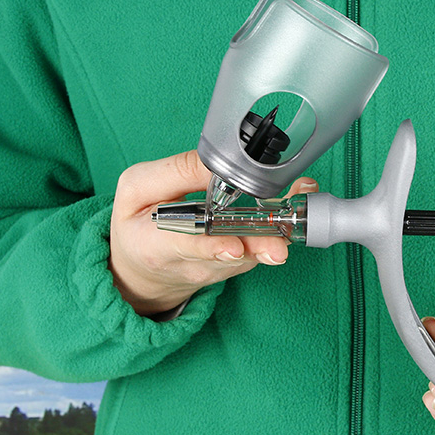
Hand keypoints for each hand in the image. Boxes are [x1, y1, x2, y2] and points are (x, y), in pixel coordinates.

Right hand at [109, 149, 316, 316]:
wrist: (141, 272)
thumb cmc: (137, 224)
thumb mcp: (135, 189)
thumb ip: (173, 173)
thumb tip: (216, 162)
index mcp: (155, 245)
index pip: (187, 246)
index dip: (212, 246)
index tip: (234, 245)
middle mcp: (191, 264)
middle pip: (229, 255)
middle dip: (257, 246)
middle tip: (279, 244)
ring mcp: (217, 269)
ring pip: (251, 253)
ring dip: (277, 231)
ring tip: (299, 208)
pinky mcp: (236, 267)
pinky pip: (260, 248)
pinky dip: (281, 227)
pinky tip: (298, 204)